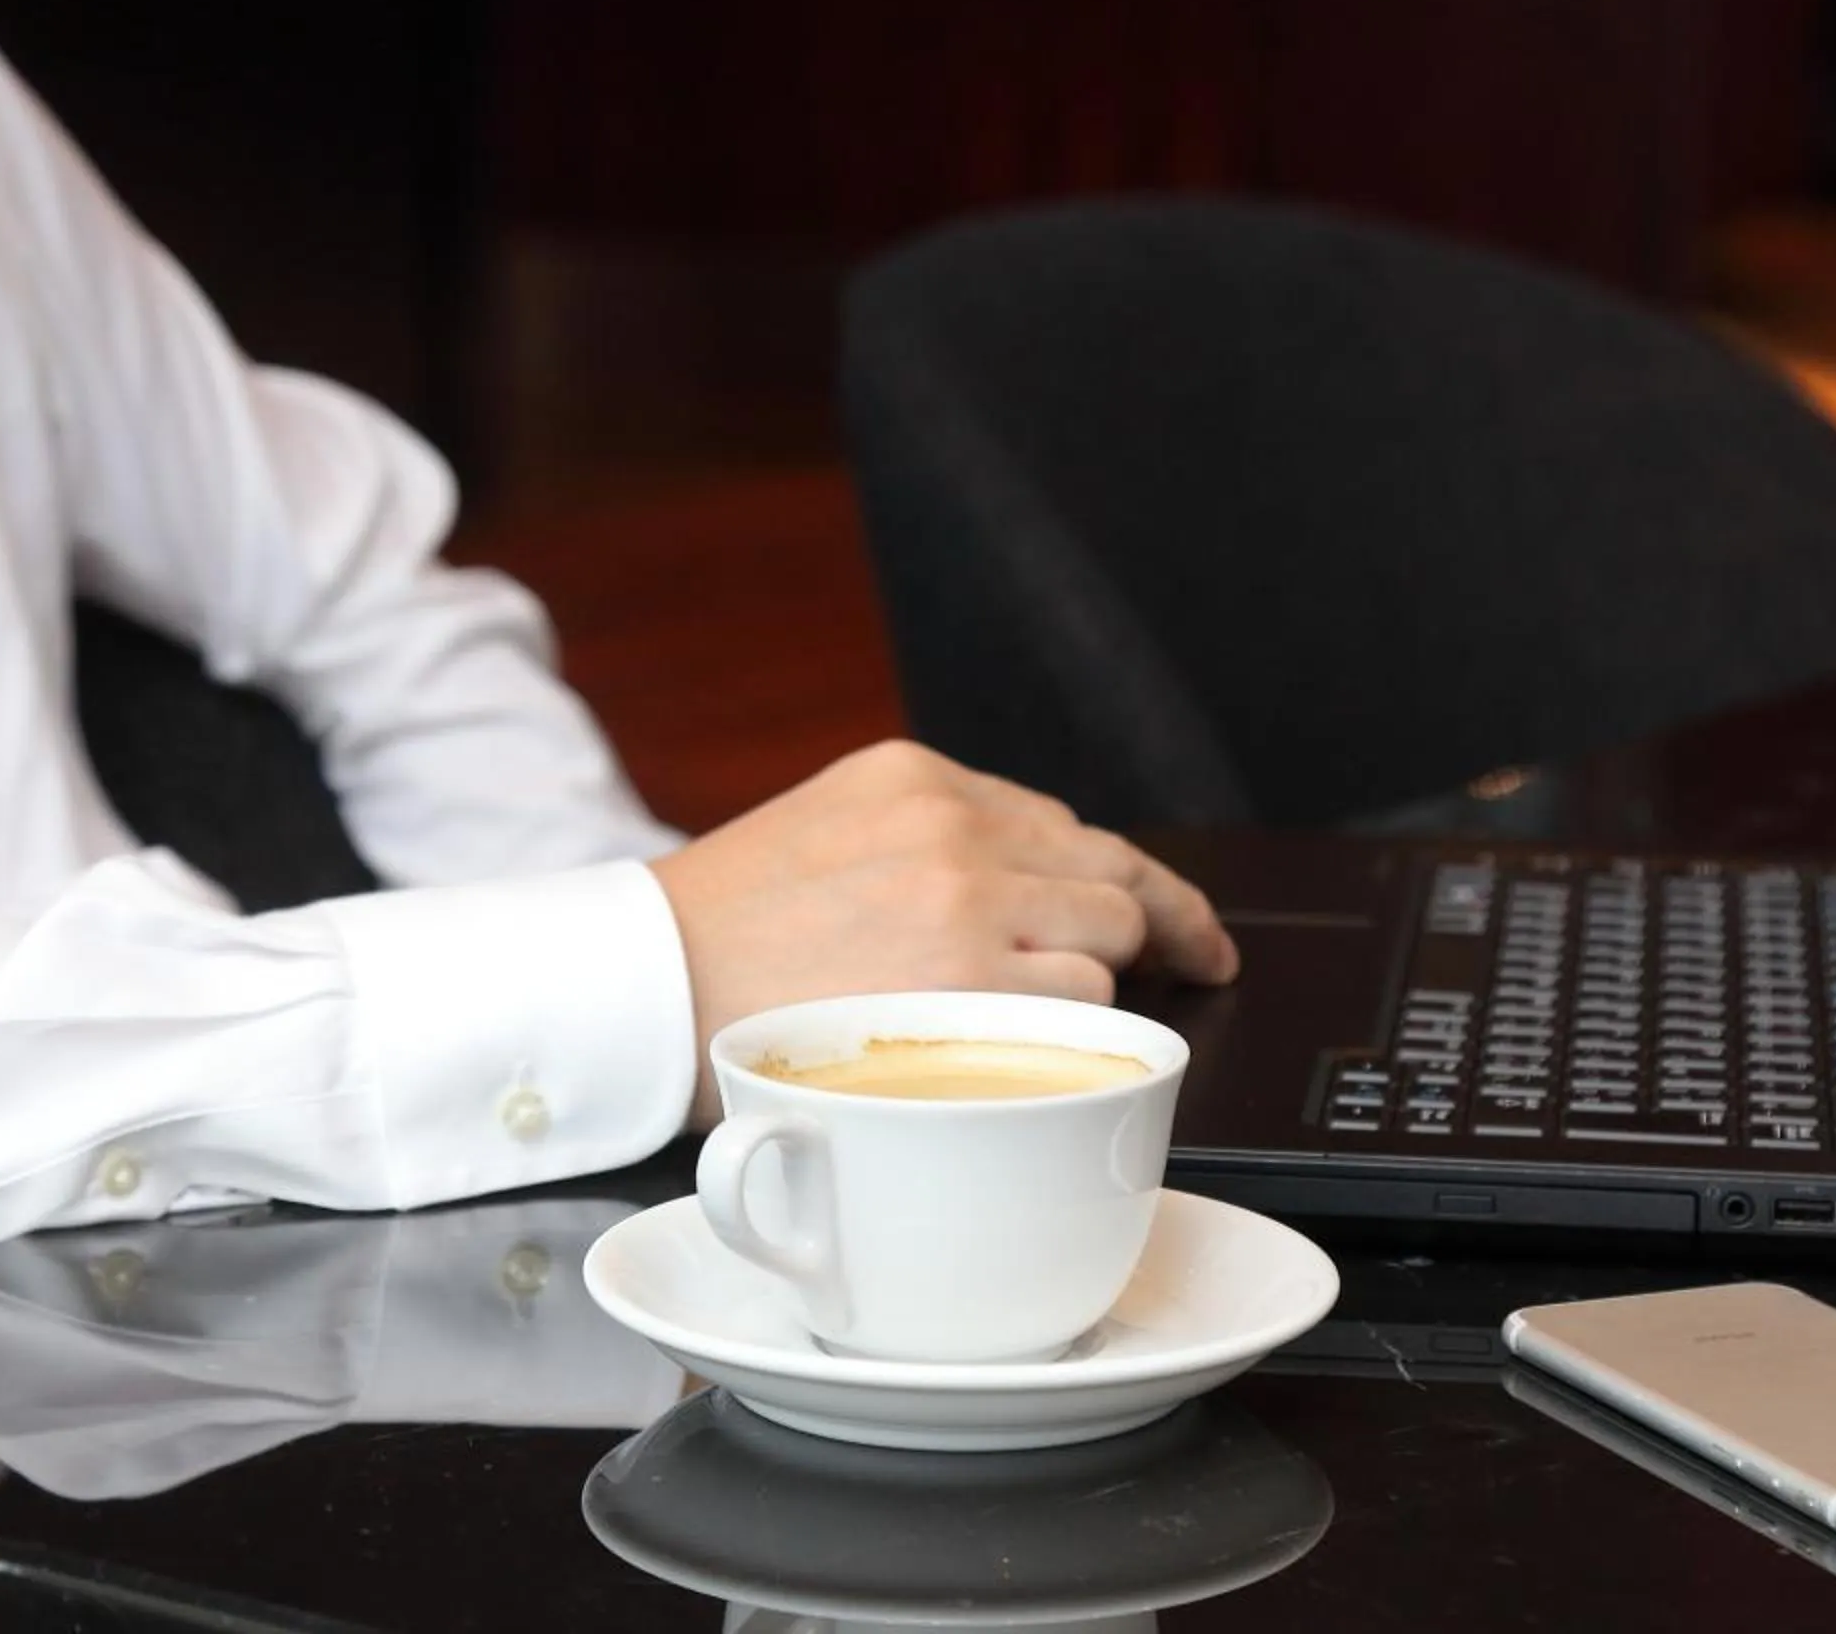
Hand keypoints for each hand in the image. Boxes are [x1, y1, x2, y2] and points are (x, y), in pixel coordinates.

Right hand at [648, 741, 1237, 1124]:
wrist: (638, 985)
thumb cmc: (720, 934)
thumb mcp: (831, 834)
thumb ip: (930, 843)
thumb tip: (1035, 887)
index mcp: (917, 777)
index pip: (1062, 826)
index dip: (1122, 880)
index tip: (1175, 919)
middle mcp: (952, 825)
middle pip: (1110, 874)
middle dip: (1158, 926)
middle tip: (1196, 961)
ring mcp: (964, 900)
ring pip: (1107, 941)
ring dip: (1096, 991)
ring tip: (1040, 1032)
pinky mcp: (964, 982)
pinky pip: (1080, 1003)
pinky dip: (1071, 1037)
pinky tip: (1031, 1057)